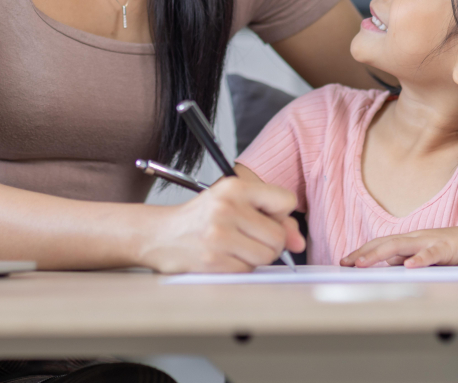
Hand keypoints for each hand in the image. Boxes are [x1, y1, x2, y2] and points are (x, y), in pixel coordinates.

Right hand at [139, 176, 305, 272]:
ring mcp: (219, 235)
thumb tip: (298, 241)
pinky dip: (240, 267)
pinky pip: (248, 270)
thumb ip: (271, 217)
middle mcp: (227, 207)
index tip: (265, 217)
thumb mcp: (232, 204)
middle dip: (269, 242)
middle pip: (278, 235)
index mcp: (234, 187)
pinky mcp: (215, 260)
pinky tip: (223, 257)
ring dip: (255, 257)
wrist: (159, 234)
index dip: (280, 214)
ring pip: (266, 256)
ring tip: (234, 246)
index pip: (285, 201)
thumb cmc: (199, 218)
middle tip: (246, 236)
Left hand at [340, 224, 457, 268]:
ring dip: (380, 255)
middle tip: (346, 263)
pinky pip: (430, 254)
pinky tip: (408, 266)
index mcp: (408, 240)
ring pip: (400, 246)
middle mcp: (414, 238)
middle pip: (384, 243)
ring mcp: (428, 241)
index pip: (379, 244)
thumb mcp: (424, 254)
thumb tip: (388, 265)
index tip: (344, 261)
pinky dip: (419, 260)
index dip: (361, 251)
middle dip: (363, 253)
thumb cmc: (451, 249)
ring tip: (364, 264)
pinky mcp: (445, 248)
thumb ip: (407, 258)